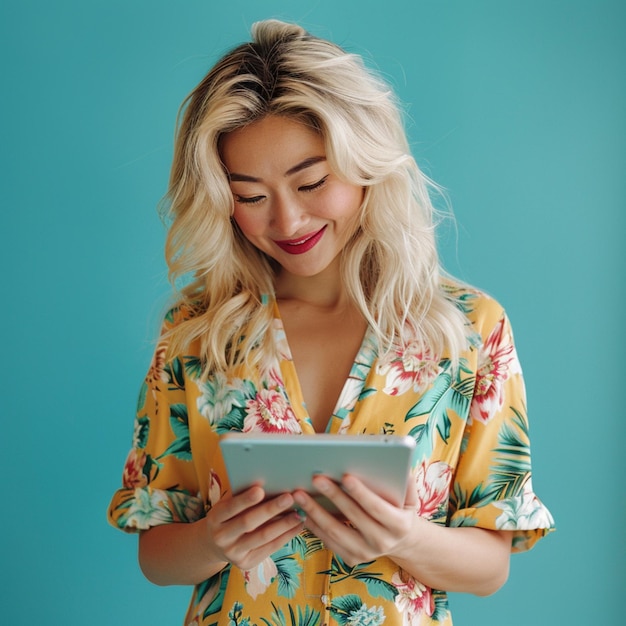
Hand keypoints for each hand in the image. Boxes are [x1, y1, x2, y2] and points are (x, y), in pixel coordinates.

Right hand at [204, 485, 304, 570]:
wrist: (215, 545)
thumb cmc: (228, 515)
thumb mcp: (227, 504)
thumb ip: (241, 495)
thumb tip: (266, 481)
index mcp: (215, 518)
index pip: (230, 508)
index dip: (245, 500)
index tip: (260, 490)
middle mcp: (222, 537)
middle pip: (248, 523)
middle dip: (270, 510)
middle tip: (288, 498)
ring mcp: (234, 553)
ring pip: (262, 537)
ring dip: (283, 525)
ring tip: (299, 513)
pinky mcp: (247, 563)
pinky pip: (270, 548)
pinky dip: (286, 536)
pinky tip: (297, 526)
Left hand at [292, 473, 417, 566]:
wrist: (400, 541)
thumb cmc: (401, 509)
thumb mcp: (410, 497)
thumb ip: (406, 481)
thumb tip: (400, 463)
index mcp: (399, 525)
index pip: (377, 508)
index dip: (361, 493)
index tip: (346, 476)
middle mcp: (382, 542)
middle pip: (353, 517)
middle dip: (333, 495)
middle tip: (316, 478)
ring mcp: (365, 553)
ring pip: (335, 531)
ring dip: (315, 511)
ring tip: (300, 494)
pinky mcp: (351, 559)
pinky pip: (328, 541)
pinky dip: (313, 526)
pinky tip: (302, 510)